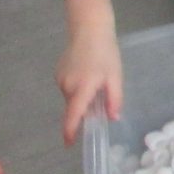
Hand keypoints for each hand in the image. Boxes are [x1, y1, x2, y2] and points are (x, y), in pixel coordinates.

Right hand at [56, 0, 121, 145]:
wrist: (89, 29)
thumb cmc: (106, 52)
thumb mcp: (115, 76)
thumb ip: (114, 99)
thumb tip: (112, 118)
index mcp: (82, 88)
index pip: (73, 115)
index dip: (70, 131)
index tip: (69, 144)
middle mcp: (67, 86)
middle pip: (75, 107)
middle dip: (85, 108)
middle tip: (100, 94)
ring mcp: (60, 79)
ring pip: (72, 97)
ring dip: (82, 96)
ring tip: (96, 78)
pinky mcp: (58, 73)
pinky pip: (69, 87)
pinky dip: (78, 87)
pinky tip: (87, 72)